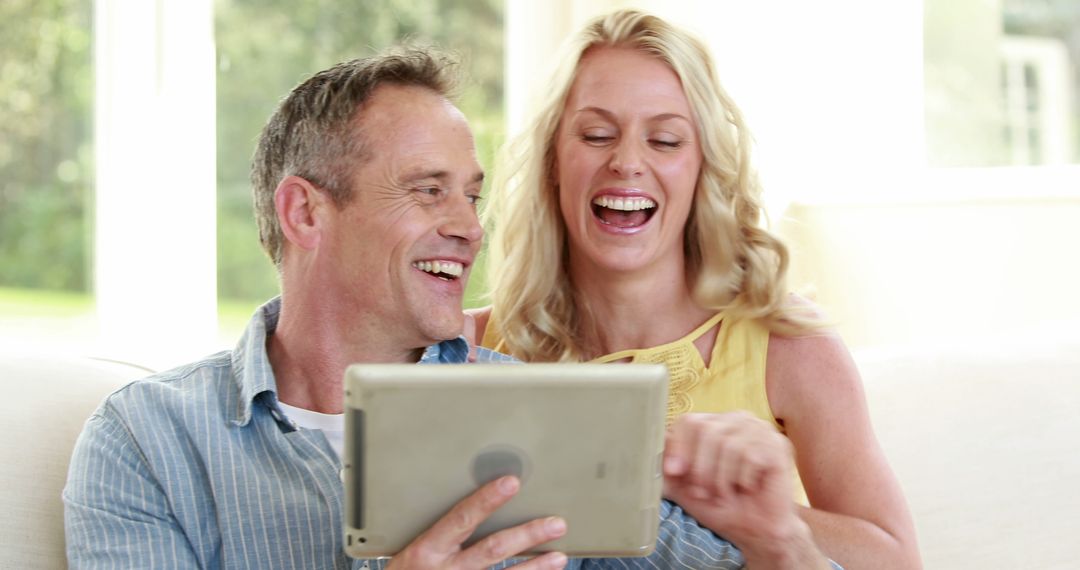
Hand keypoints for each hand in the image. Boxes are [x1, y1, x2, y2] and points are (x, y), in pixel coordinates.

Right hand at [386, 476, 568, 569]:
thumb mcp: (411, 554)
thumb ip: (439, 535)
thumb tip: (474, 507)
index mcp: (427, 550)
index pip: (462, 518)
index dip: (487, 500)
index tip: (511, 483)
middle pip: (493, 548)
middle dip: (527, 535)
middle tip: (556, 523)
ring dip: (535, 567)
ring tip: (559, 557)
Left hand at [662, 412, 803, 552]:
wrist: (755, 530)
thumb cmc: (721, 505)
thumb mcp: (683, 487)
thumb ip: (665, 468)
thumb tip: (644, 453)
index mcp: (714, 424)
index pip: (688, 421)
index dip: (678, 448)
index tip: (674, 472)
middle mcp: (736, 420)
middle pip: (705, 429)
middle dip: (700, 469)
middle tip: (705, 491)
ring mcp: (759, 429)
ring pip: (726, 443)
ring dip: (721, 478)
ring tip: (725, 492)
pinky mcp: (777, 444)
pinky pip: (749, 454)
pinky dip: (741, 479)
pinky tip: (747, 487)